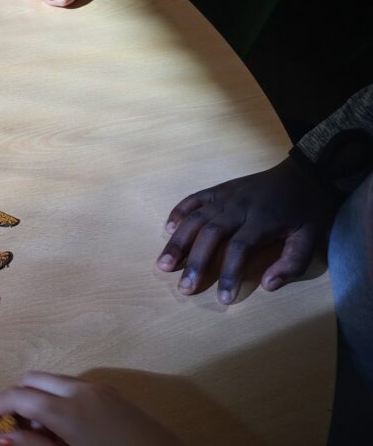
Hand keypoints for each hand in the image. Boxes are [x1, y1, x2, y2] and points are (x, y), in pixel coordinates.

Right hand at [0, 372, 180, 445]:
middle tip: (11, 429)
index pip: (18, 396)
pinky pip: (74, 387)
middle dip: (16, 399)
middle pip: (33, 379)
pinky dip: (57, 399)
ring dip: (37, 399)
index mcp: (68, 409)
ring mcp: (100, 389)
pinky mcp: (114, 395)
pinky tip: (62, 428)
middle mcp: (81, 389)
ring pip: (53, 382)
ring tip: (38, 433)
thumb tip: (5, 437)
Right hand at [157, 157, 336, 303]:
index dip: (228, 274)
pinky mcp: (218, 189)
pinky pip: (194, 199)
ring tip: (163, 264)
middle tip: (183, 287)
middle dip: (195, 262)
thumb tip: (267, 285)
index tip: (222, 299)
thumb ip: (291, 263)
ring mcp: (225, 196)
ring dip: (178, 241)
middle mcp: (238, 207)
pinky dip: (179, 212)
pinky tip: (168, 229)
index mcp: (261, 221)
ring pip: (196, 218)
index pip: (238, 250)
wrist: (304, 173)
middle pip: (210, 234)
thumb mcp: (311, 238)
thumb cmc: (307, 210)